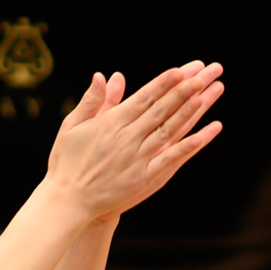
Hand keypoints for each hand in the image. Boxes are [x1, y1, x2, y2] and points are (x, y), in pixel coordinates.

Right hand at [44, 62, 224, 219]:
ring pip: (167, 130)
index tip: (180, 70)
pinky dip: (186, 147)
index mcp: (111, 122)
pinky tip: (202, 136)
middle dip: (182, 91)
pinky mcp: (142, 177)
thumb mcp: (72, 125)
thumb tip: (103, 76)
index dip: (163, 83)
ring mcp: (136, 157)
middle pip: (160, 110)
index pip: (143, 98)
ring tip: (204, 95)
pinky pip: (168, 159)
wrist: (67, 199)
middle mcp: (127, 137)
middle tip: (201, 75)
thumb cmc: (67, 160)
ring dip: (187, 112)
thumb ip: (92, 101)